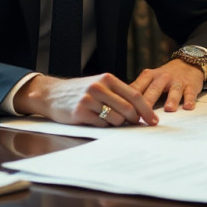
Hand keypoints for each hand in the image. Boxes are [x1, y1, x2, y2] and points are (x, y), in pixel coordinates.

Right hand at [13, 73, 158, 126]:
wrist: (52, 94)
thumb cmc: (80, 91)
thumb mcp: (99, 85)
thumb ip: (118, 94)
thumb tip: (140, 111)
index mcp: (108, 79)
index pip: (135, 95)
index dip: (147, 110)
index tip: (154, 120)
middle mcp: (99, 87)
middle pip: (128, 109)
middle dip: (135, 120)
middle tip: (137, 125)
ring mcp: (89, 100)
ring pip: (116, 119)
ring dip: (118, 124)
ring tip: (110, 121)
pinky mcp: (80, 112)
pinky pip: (101, 125)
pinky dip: (104, 127)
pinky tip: (97, 121)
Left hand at [130, 59, 204, 112]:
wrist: (188, 63)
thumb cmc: (165, 77)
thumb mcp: (149, 79)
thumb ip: (138, 90)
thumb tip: (120, 106)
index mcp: (149, 76)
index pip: (137, 88)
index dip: (130, 100)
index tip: (124, 113)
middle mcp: (162, 78)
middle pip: (154, 89)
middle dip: (147, 102)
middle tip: (142, 114)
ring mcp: (177, 82)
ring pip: (174, 90)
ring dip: (171, 99)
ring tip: (169, 109)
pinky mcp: (190, 85)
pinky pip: (190, 93)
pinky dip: (189, 100)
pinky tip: (188, 107)